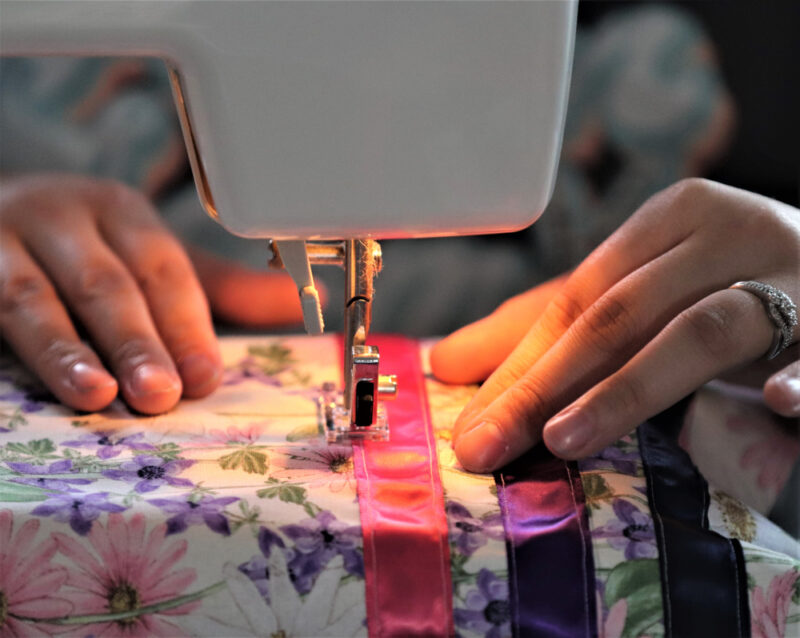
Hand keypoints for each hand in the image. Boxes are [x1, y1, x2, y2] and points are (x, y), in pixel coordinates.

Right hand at [0, 174, 303, 413]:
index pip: (160, 268)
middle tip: (161, 394)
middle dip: (135, 341)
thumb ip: (218, 288)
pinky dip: (5, 351)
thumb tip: (297, 299)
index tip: (205, 376)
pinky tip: (15, 383)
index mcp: (118, 211)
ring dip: (63, 351)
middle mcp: (58, 216)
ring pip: (30, 298)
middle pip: (102, 282)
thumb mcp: (150, 258)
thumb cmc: (86, 248)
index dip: (185, 325)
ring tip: (95, 394)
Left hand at [431, 179, 799, 471]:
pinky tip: (776, 406)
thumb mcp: (643, 292)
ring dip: (629, 388)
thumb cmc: (730, 283)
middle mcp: (728, 234)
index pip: (576, 296)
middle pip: (619, 313)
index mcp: (672, 218)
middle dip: (545, 385)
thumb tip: (447, 362)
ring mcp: (794, 276)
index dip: (518, 362)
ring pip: (700, 330)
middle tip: (488, 445)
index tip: (471, 422)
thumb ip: (552, 324)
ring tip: (563, 439)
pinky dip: (798, 380)